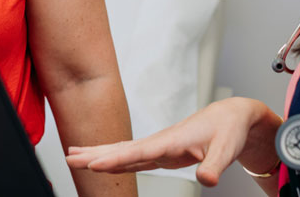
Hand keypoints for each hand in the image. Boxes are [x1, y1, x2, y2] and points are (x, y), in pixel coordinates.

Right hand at [66, 97, 276, 186]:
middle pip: (123, 149)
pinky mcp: (159, 151)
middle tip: (70, 158)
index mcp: (172, 141)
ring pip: (122, 150)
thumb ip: (215, 166)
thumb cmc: (228, 130)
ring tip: (73, 156)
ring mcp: (157, 146)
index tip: (94, 163)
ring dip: (98, 153)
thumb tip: (206, 181)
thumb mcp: (227, 149)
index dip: (116, 158)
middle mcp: (160, 142)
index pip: (140, 152)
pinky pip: (130, 155)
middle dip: (96, 154)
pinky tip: (99, 160)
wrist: (230, 117)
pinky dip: (112, 157)